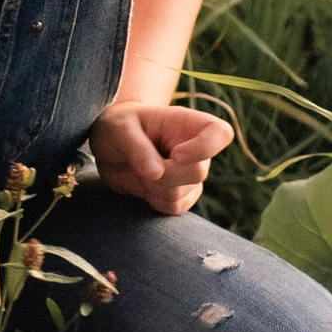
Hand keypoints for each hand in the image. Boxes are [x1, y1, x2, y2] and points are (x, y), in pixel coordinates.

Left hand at [93, 103, 235, 213]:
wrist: (110, 145)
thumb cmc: (117, 126)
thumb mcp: (119, 129)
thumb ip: (137, 148)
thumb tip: (157, 174)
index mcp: (188, 123)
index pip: (221, 134)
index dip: (204, 148)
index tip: (175, 155)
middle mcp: (196, 149)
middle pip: (198, 172)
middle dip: (165, 175)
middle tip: (140, 164)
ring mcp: (191, 174)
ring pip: (185, 194)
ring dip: (155, 189)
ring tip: (140, 170)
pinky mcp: (181, 194)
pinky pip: (176, 208)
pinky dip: (155, 202)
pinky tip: (144, 185)